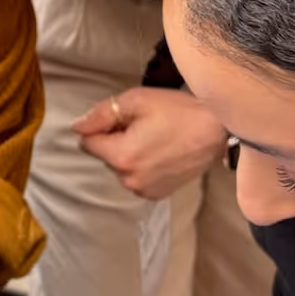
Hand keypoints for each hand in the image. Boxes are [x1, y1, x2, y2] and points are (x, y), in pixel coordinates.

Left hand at [73, 88, 225, 200]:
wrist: (217, 130)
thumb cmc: (179, 111)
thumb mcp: (136, 101)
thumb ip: (101, 114)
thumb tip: (76, 126)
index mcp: (121, 156)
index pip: (87, 143)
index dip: (102, 127)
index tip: (125, 119)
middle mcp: (129, 180)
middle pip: (105, 156)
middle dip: (116, 140)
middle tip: (145, 126)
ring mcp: (144, 190)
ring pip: (120, 167)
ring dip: (130, 154)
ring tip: (156, 138)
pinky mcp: (157, 194)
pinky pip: (136, 178)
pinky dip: (143, 166)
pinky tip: (162, 153)